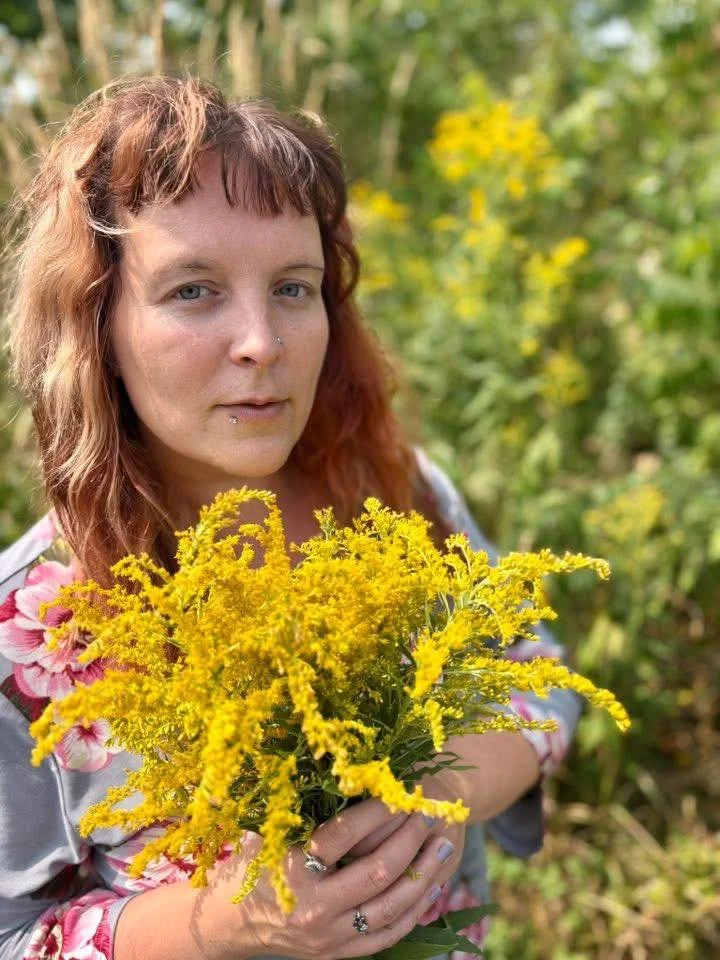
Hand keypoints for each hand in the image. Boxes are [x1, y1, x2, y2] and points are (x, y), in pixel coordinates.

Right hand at [195, 799, 456, 959]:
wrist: (231, 925)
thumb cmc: (254, 864)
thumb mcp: (270, 831)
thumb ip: (301, 803)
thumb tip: (340, 759)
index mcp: (293, 868)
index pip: (345, 833)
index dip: (378, 809)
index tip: (402, 788)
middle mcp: (313, 907)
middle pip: (377, 870)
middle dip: (411, 836)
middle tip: (432, 811)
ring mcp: (330, 937)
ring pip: (392, 906)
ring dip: (424, 872)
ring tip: (445, 843)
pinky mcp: (341, 956)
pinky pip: (390, 933)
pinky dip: (416, 908)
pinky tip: (433, 883)